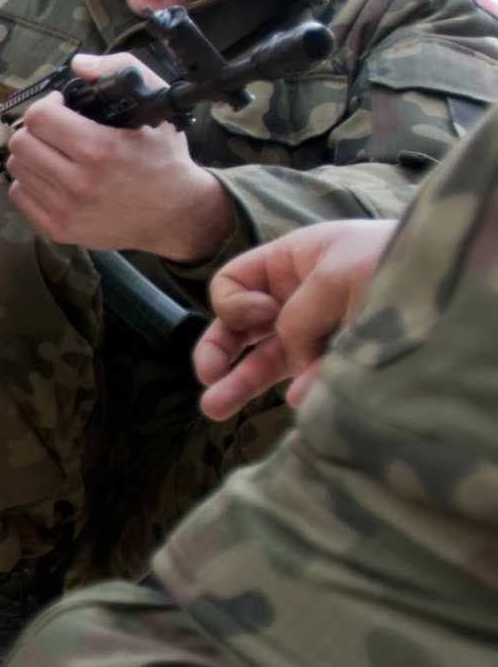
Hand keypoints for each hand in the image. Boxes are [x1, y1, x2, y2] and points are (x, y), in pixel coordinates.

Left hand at [4, 53, 236, 259]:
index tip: (61, 107)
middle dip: (35, 129)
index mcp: (100, 149)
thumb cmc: (164, 158)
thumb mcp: (155, 104)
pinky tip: (52, 175)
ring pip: (17, 169)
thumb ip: (118, 70)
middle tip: (55, 129)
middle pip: (21, 143)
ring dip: (32, 154)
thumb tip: (78, 64)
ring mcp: (67, 210)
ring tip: (56, 152)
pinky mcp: (59, 230)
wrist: (177, 213)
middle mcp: (80, 183)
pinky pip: (19, 196)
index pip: (39, 117)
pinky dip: (30, 181)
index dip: (47, 105)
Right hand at [193, 219, 396, 419]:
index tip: (264, 317)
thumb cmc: (397, 257)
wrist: (458, 272)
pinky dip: (301, 391)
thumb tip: (295, 381)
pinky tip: (300, 404)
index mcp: (291, 261)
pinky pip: (307, 378)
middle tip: (208, 378)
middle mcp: (297, 297)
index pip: (235, 283)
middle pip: (241, 326)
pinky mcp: (342, 359)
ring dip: (240, 383)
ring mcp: (319, 330)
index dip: (236, 305)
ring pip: (267, 359)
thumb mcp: (339, 276)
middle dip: (219, 353)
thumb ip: (302, 320)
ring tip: (215, 409)